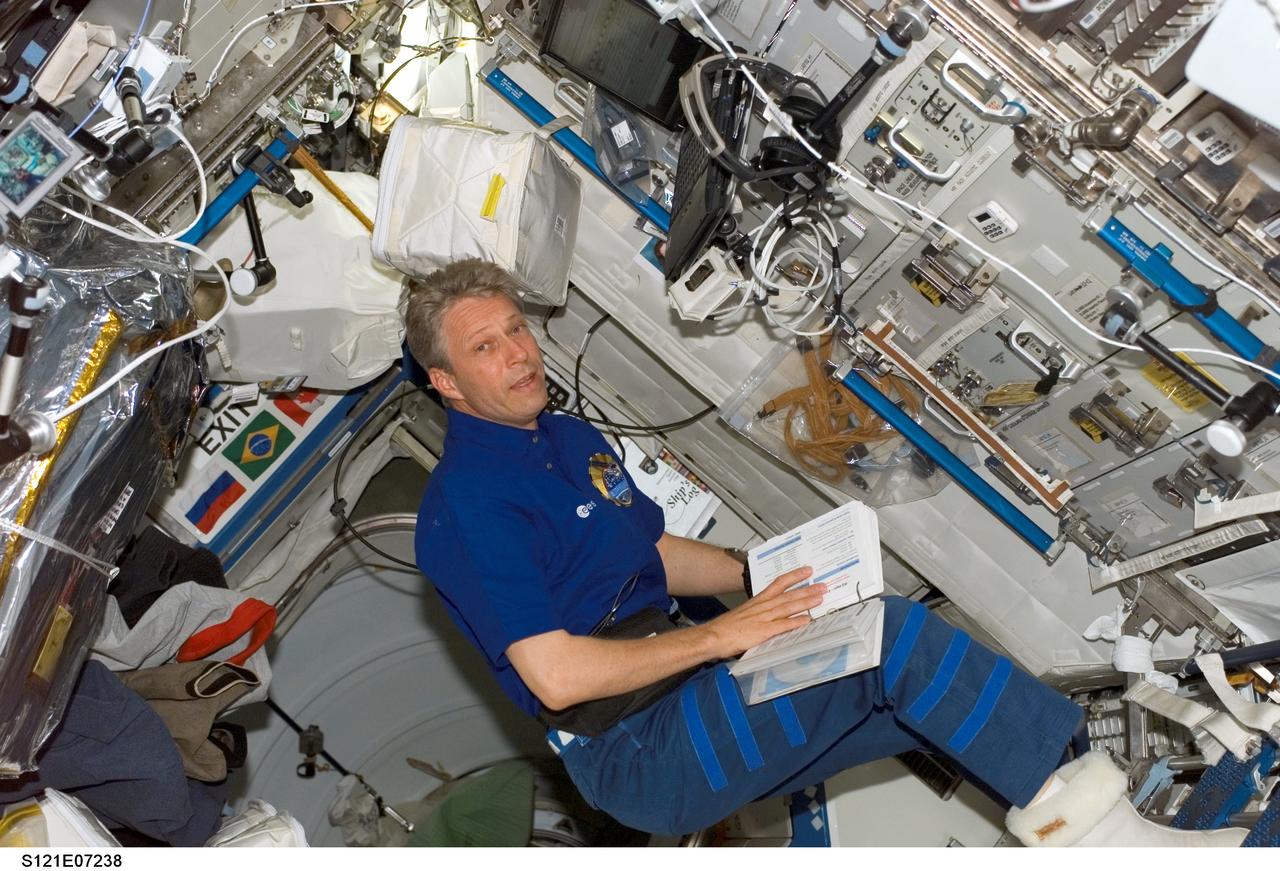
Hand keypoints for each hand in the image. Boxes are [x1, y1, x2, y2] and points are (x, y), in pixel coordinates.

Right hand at [701, 567, 824, 659]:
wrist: (712, 636)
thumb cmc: (726, 628)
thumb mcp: (744, 615)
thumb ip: (759, 614)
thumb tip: (770, 616)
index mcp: (758, 601)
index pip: (778, 584)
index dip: (794, 577)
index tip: (807, 570)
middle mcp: (762, 606)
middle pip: (788, 595)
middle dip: (807, 589)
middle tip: (823, 585)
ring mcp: (762, 618)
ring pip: (787, 607)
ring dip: (805, 602)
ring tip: (820, 598)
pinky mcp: (762, 631)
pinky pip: (782, 626)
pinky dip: (795, 622)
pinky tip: (806, 620)